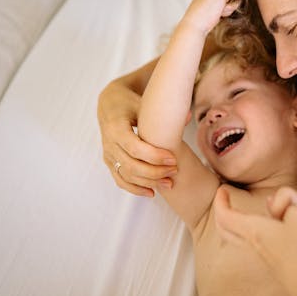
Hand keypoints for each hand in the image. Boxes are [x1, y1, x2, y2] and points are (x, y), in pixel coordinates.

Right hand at [97, 76, 177, 196]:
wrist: (110, 105)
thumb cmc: (130, 103)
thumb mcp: (143, 103)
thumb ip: (162, 113)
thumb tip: (188, 117)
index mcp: (116, 127)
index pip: (135, 148)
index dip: (154, 156)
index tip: (173, 159)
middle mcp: (109, 143)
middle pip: (131, 165)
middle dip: (154, 172)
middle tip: (175, 171)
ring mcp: (108, 154)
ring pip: (126, 175)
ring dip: (148, 182)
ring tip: (169, 183)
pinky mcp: (110, 162)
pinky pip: (120, 180)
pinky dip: (135, 189)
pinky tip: (152, 192)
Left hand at [180, 0, 243, 36]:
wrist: (196, 27)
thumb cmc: (205, 10)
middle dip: (231, 2)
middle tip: (224, 6)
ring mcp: (211, 4)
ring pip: (228, 4)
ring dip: (228, 9)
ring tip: (221, 13)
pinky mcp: (212, 13)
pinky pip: (224, 11)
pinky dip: (224, 14)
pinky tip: (219, 17)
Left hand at [213, 187, 296, 295]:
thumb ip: (287, 202)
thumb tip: (275, 202)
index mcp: (255, 231)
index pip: (226, 216)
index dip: (221, 201)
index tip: (223, 190)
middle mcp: (256, 246)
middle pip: (226, 231)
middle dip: (222, 215)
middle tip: (225, 203)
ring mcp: (267, 259)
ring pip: (242, 239)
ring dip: (240, 224)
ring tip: (251, 214)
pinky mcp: (279, 267)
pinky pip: (260, 247)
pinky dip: (257, 234)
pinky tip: (274, 230)